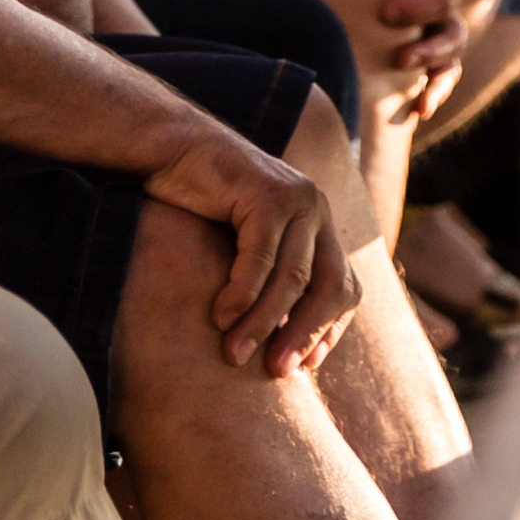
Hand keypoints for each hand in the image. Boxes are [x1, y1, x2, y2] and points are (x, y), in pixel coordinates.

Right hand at [144, 119, 356, 374]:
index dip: (328, 330)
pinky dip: (241, 294)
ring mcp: (297, 199)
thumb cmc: (203, 203)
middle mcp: (318, 210)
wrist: (175, 147)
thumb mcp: (246, 243)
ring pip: (293, 278)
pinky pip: (260, 258)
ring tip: (235, 355)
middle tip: (276, 372)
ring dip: (263, 323)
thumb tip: (278, 341)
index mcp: (320, 224)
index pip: (344, 287)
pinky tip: (220, 318)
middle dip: (305, 334)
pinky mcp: (266, 194)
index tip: (304, 369)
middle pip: (331, 286)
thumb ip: (269, 278)